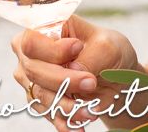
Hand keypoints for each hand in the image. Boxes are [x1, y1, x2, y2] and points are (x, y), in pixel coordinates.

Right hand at [11, 16, 138, 130]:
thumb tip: (73, 70)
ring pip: (40, 95)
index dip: (52, 48)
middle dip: (64, 80)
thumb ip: (90, 56)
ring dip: (66, 106)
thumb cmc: (109, 51)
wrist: (116, 76)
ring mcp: (32, 77)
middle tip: (91, 83)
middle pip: (34, 69)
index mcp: (46, 27)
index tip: (78, 48)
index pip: (32, 40)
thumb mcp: (108, 46)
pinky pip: (47, 113)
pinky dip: (64, 121)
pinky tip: (79, 126)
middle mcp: (31, 53)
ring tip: (91, 111)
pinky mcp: (39, 99)